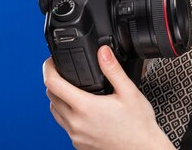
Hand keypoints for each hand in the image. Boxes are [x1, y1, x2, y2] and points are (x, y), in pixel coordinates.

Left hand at [43, 46, 173, 149]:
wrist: (142, 149)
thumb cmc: (138, 124)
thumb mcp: (129, 92)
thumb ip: (113, 70)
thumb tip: (103, 52)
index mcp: (86, 107)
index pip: (53, 84)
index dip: (49, 69)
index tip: (52, 62)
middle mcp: (76, 123)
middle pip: (50, 97)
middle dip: (54, 81)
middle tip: (65, 73)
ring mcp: (75, 136)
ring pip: (55, 112)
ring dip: (58, 99)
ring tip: (72, 90)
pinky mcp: (79, 144)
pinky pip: (65, 126)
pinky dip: (67, 115)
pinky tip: (82, 110)